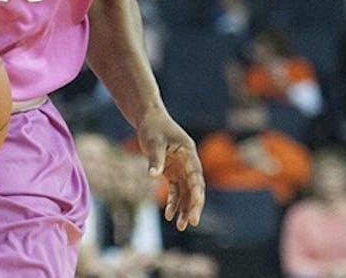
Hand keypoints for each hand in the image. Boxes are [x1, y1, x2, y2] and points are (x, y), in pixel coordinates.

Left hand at [136, 107, 204, 230]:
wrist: (148, 119)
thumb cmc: (153, 127)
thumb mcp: (153, 141)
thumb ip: (155, 159)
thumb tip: (152, 176)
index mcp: (188, 152)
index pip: (196, 174)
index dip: (197, 189)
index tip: (197, 203)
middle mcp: (188, 162)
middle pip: (194, 187)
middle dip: (193, 205)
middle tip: (192, 222)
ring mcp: (181, 168)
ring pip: (185, 192)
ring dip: (183, 208)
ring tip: (180, 226)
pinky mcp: (172, 172)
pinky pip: (175, 190)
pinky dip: (173, 202)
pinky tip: (169, 215)